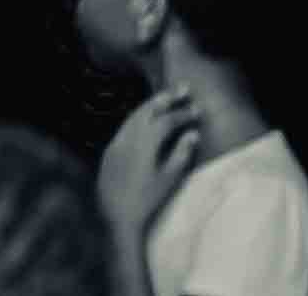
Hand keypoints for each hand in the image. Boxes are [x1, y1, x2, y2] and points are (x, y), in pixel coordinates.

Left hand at [97, 86, 201, 233]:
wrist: (117, 219)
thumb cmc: (147, 200)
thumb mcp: (170, 178)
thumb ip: (182, 152)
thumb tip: (192, 133)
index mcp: (145, 144)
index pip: (166, 120)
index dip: (183, 113)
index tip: (198, 109)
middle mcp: (128, 139)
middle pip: (148, 110)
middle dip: (166, 98)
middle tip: (183, 88)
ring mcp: (116, 145)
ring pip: (134, 116)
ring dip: (151, 105)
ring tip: (166, 99)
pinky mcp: (109, 153)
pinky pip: (125, 127)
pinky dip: (139, 118)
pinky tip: (146, 120)